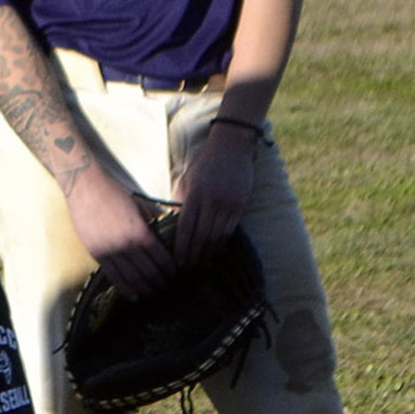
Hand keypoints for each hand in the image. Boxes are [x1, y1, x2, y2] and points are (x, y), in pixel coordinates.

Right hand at [67, 175, 174, 301]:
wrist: (85, 187)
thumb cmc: (113, 192)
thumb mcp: (139, 203)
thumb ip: (154, 218)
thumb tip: (168, 226)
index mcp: (139, 231)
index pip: (161, 258)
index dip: (170, 269)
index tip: (176, 274)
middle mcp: (126, 245)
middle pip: (148, 272)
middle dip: (161, 282)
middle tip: (168, 287)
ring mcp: (110, 251)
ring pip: (132, 279)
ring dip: (145, 289)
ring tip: (153, 293)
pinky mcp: (97, 254)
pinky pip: (113, 277)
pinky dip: (125, 289)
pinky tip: (134, 297)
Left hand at [172, 121, 256, 265]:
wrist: (232, 145)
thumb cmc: (207, 161)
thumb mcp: (190, 177)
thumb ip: (182, 198)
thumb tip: (174, 222)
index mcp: (195, 194)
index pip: (186, 227)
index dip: (181, 247)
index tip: (177, 261)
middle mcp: (211, 201)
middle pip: (201, 236)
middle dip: (193, 255)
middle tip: (187, 268)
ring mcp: (227, 204)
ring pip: (217, 236)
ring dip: (208, 253)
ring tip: (200, 264)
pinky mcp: (240, 205)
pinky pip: (230, 230)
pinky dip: (222, 243)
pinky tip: (216, 251)